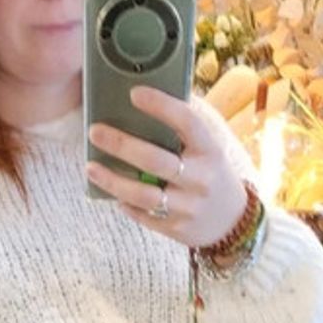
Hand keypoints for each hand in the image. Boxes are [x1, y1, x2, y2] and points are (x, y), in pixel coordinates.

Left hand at [87, 85, 247, 249]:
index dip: (161, 106)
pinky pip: (144, 215)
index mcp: (210, 150)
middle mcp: (201, 178)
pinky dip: (125, 203)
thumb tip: (146, 97)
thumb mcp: (208, 149)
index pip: (187, 122)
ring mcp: (188, 207)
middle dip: (122, 145)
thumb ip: (184, 129)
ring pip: (144, 194)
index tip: (134, 94)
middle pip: (155, 160)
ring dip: (113, 181)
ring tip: (91, 168)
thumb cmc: (210, 174)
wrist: (232, 221)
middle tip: (95, 131)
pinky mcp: (176, 229)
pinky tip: (111, 192)